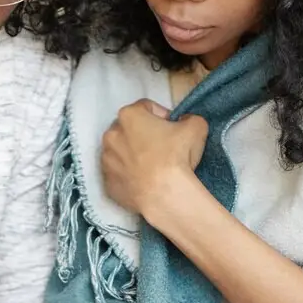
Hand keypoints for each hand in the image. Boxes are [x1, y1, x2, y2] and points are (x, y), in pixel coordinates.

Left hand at [101, 100, 207, 216]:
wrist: (165, 195)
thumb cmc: (176, 159)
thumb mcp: (196, 128)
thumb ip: (189, 118)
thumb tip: (185, 122)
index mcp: (129, 116)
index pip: (146, 107)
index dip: (161, 116)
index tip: (172, 128)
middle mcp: (112, 134)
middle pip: (130, 129)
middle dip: (144, 135)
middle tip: (163, 148)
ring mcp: (106, 160)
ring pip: (121, 151)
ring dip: (134, 155)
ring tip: (154, 166)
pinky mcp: (107, 182)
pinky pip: (119, 174)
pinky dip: (129, 175)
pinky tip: (145, 180)